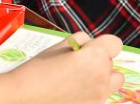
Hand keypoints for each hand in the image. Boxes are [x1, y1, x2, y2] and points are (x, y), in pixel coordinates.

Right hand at [0, 32, 124, 103]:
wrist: (23, 98)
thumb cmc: (38, 70)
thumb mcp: (59, 46)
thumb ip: (80, 41)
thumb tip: (89, 44)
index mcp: (94, 57)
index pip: (115, 44)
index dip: (103, 44)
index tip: (92, 48)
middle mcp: (102, 77)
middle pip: (112, 64)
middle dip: (99, 62)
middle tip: (78, 65)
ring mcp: (99, 97)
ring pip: (112, 83)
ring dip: (102, 79)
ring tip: (80, 80)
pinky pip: (101, 96)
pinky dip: (92, 93)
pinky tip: (73, 92)